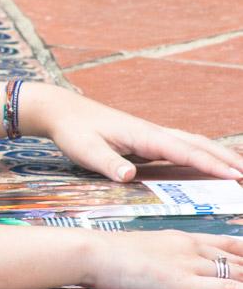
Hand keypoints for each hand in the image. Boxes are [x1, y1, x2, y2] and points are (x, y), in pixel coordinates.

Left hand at [29, 85, 242, 181]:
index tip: (236, 176)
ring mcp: (152, 135)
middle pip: (199, 146)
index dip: (212, 166)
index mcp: (145, 136)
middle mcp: (154, 133)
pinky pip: (182, 147)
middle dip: (227, 160)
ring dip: (219, 156)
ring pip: (194, 144)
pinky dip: (202, 155)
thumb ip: (108, 163)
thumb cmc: (74, 131)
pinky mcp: (146, 140)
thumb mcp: (86, 150)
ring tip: (241, 171)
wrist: (63, 111)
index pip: (186, 152)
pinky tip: (209, 165)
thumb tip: (129, 176)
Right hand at [87, 230, 242, 288]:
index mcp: (182, 238)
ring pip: (238, 272)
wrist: (93, 252)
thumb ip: (161, 255)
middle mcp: (192, 249)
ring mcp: (189, 266)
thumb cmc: (108, 253)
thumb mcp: (142, 247)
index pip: (228, 244)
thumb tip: (163, 266)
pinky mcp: (183, 285)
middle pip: (239, 260)